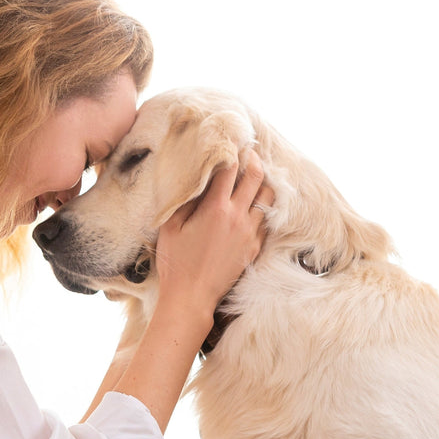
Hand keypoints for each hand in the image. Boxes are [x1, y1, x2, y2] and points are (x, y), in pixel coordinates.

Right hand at [154, 151, 272, 335]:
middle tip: (248, 151)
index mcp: (215, 208)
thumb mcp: (170, 226)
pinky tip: (254, 205)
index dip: (231, 151)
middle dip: (252, 159)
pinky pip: (266, 220)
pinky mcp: (255, 248)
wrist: (192, 297)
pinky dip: (263, 207)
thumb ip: (184, 199)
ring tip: (254, 176)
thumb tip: (194, 179)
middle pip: (256, 177)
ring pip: (268, 197)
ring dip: (262, 182)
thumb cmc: (175, 262)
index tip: (230, 141)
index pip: (230, 168)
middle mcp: (238, 217)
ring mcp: (250, 233)